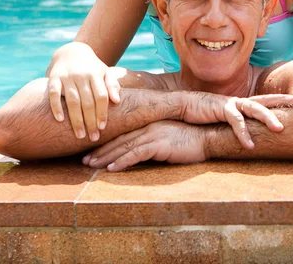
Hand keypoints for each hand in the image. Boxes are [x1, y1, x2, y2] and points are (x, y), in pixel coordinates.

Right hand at [47, 42, 119, 140]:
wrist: (71, 51)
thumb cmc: (91, 67)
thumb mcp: (105, 72)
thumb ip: (112, 85)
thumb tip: (117, 101)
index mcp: (96, 74)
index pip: (101, 96)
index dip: (102, 112)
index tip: (102, 128)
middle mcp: (82, 75)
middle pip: (88, 102)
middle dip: (91, 121)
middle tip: (93, 138)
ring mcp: (67, 76)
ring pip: (73, 100)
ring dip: (76, 120)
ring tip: (80, 135)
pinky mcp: (54, 77)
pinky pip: (54, 93)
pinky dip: (56, 106)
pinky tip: (60, 120)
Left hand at [82, 121, 206, 170]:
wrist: (208, 137)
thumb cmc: (191, 140)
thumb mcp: (168, 139)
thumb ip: (153, 144)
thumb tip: (139, 155)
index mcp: (149, 124)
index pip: (123, 134)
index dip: (107, 143)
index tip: (92, 151)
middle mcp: (148, 126)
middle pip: (119, 139)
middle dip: (100, 150)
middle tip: (84, 160)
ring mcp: (153, 134)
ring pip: (123, 146)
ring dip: (105, 157)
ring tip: (90, 166)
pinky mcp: (159, 144)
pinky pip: (136, 154)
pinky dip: (122, 161)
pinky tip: (111, 169)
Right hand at [183, 92, 292, 148]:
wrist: (181, 106)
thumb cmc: (201, 115)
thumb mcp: (222, 121)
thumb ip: (235, 125)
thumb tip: (248, 136)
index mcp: (241, 104)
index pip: (265, 101)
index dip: (281, 100)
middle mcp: (238, 101)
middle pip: (265, 99)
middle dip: (283, 100)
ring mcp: (230, 103)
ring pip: (254, 108)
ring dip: (268, 118)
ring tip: (280, 129)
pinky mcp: (220, 108)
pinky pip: (235, 121)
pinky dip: (243, 133)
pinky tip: (249, 145)